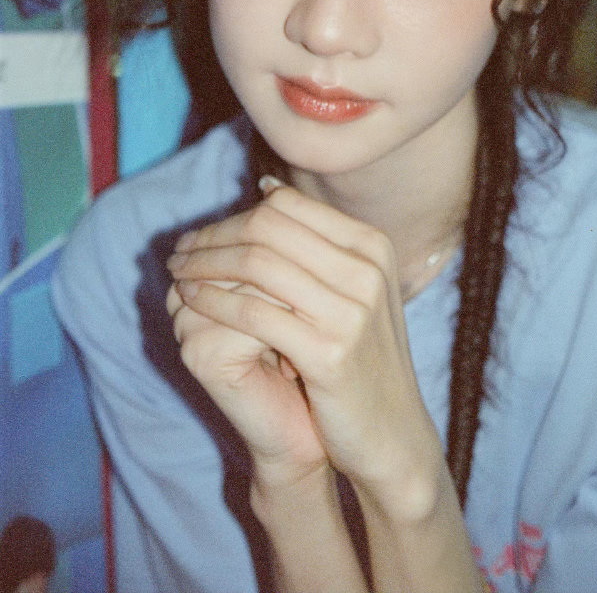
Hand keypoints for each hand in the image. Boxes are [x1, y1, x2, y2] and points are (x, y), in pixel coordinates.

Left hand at [166, 184, 441, 506]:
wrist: (392, 434)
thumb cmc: (362, 358)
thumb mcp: (353, 290)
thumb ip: (316, 244)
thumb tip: (266, 189)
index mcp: (371, 246)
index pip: (286, 208)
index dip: (233, 217)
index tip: (200, 236)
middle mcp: (366, 269)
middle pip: (267, 229)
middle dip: (212, 238)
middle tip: (177, 254)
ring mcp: (351, 310)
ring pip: (256, 264)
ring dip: (204, 265)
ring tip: (177, 276)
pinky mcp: (329, 351)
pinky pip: (253, 311)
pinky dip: (213, 300)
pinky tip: (191, 303)